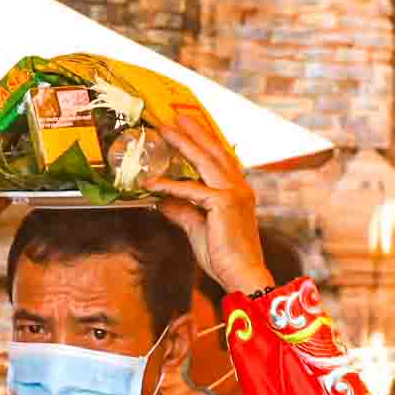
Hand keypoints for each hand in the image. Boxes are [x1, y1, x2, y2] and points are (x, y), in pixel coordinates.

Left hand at [142, 120, 268, 297]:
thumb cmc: (225, 257)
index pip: (220, 159)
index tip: (188, 126)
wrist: (242, 276)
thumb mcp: (197, 228)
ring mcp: (234, 194)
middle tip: (175, 117)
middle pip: (214, 152)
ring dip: (183, 143)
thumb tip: (161, 200)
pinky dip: (171, 186)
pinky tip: (153, 184)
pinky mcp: (224, 204)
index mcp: (237, 192)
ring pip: (205, 161)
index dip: (204, 141)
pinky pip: (192, 190)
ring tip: (165, 130)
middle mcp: (239, 188)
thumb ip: (181, 211)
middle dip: (194, 132)